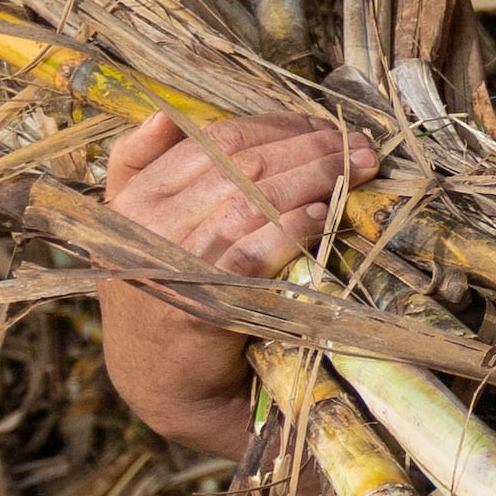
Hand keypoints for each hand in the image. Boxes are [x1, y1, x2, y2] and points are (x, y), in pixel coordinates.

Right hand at [95, 113, 372, 459]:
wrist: (160, 380)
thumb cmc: (168, 291)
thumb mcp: (141, 226)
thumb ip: (144, 169)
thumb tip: (167, 115)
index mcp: (134, 195)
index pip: (215, 138)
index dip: (278, 126)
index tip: (323, 126)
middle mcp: (145, 224)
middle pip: (242, 164)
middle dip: (310, 148)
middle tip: (361, 147)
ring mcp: (171, 263)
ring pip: (252, 200)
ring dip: (314, 179)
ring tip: (356, 172)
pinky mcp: (202, 302)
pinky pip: (255, 250)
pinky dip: (292, 228)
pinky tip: (323, 217)